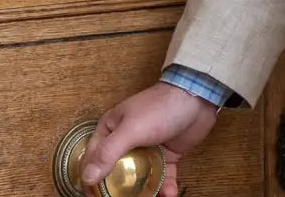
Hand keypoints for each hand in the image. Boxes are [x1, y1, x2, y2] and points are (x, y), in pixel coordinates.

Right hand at [79, 81, 218, 196]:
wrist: (198, 98)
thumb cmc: (160, 107)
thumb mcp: (131, 128)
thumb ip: (108, 153)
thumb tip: (87, 178)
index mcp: (112, 129)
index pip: (93, 158)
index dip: (91, 178)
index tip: (94, 196)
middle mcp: (126, 141)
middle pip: (115, 172)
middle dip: (117, 190)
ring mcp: (147, 149)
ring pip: (138, 178)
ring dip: (142, 193)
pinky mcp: (166, 155)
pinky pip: (162, 176)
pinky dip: (165, 187)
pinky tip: (169, 194)